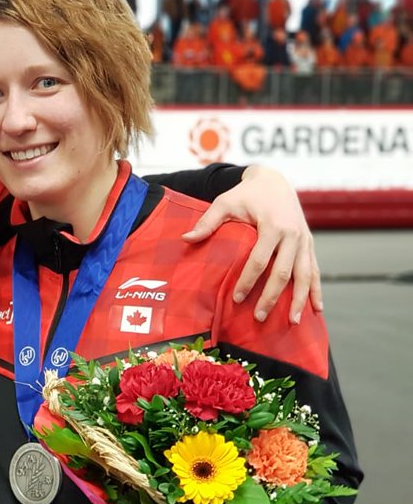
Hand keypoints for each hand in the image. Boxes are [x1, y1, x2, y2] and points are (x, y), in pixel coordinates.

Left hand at [181, 165, 321, 324]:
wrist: (274, 181)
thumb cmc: (246, 194)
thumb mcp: (225, 202)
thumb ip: (207, 221)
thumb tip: (185, 239)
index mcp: (273, 226)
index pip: (259, 260)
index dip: (248, 281)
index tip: (236, 299)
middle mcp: (293, 235)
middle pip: (283, 272)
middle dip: (272, 297)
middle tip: (258, 317)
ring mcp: (304, 241)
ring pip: (305, 275)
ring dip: (300, 300)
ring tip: (293, 322)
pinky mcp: (309, 244)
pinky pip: (315, 270)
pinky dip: (317, 290)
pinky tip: (317, 309)